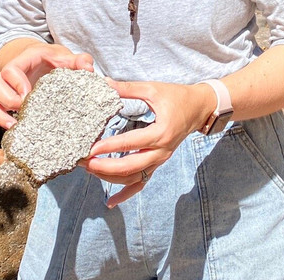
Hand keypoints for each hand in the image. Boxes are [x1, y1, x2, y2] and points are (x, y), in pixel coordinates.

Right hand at [0, 43, 93, 140]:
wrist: (44, 59)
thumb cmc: (54, 58)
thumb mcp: (65, 56)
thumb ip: (79, 61)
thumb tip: (88, 69)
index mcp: (22, 62)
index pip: (10, 70)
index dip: (16, 82)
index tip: (28, 95)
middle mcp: (8, 76)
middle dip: (6, 101)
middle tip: (22, 111)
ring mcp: (4, 90)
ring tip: (12, 126)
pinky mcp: (3, 103)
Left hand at [82, 80, 216, 206]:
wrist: (199, 108)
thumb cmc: (177, 96)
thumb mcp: (153, 89)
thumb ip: (128, 88)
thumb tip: (104, 83)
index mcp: (161, 132)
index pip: (131, 143)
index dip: (110, 147)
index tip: (91, 148)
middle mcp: (161, 151)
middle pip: (131, 167)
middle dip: (105, 167)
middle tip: (85, 162)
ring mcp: (160, 160)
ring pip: (134, 178)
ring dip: (110, 178)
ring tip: (90, 170)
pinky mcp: (158, 163)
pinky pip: (142, 183)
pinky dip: (126, 194)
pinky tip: (110, 201)